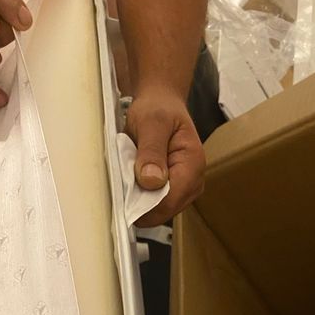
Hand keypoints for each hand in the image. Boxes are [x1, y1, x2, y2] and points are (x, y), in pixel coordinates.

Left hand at [125, 89, 205, 226]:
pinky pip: (153, 206)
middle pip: (163, 211)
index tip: (121, 193)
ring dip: (138, 200)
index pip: (168, 202)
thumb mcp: (151, 122)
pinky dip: (139, 197)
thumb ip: (151, 151)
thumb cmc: (158, 108)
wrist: (161, 102)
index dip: (144, 204)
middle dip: (140, 203)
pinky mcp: (173, 192)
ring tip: (128, 177)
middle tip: (121, 181)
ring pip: (157, 211)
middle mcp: (193, 182)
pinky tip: (132, 181)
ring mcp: (184, 190)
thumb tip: (151, 182)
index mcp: (193, 165)